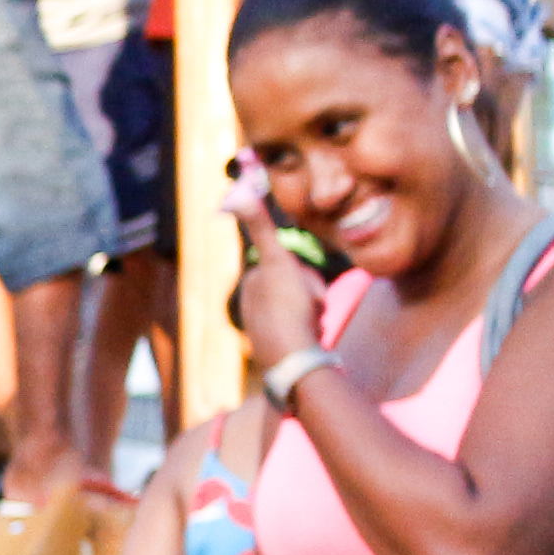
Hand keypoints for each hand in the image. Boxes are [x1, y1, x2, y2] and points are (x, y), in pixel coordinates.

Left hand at [222, 155, 322, 376]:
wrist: (294, 359)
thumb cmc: (288, 308)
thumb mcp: (277, 261)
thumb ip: (261, 227)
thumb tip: (238, 195)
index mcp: (251, 285)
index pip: (292, 267)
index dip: (305, 275)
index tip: (302, 289)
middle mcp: (252, 306)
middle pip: (300, 285)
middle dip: (311, 294)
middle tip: (311, 309)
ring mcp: (264, 328)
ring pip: (306, 306)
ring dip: (315, 312)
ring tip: (311, 324)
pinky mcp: (277, 348)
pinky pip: (307, 328)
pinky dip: (313, 330)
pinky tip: (311, 339)